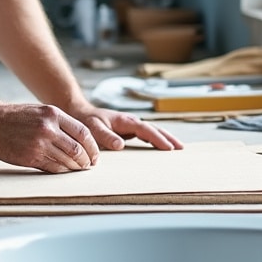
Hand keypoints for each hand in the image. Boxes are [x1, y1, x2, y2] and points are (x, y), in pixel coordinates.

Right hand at [0, 103, 103, 173]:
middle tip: (88, 165)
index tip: (94, 155)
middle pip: (78, 149)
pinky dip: (62, 171)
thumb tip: (80, 140)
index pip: (83, 133)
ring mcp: (39, 143)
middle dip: (86, 160)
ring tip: (77, 169)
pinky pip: (53, 168)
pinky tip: (63, 170)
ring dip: (75, 168)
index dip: (92, 147)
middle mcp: (48, 128)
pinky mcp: (30, 157)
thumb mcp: (41, 111)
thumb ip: (60, 123)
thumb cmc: (16, 117)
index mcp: (53, 114)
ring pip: (67, 161)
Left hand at [64, 102, 184, 152]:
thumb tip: (121, 145)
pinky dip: (157, 139)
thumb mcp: (93, 128)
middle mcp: (131, 121)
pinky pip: (146, 135)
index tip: (168, 148)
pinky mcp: (129, 130)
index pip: (146, 129)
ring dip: (165, 138)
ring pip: (153, 130)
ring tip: (179, 148)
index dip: (158, 138)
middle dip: (168, 137)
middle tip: (181, 148)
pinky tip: (163, 147)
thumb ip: (105, 136)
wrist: (80, 113)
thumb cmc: (86, 121)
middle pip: (154, 128)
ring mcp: (131, 125)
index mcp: (125, 120)